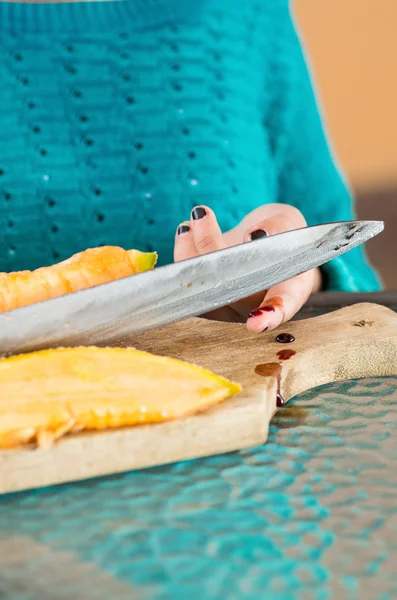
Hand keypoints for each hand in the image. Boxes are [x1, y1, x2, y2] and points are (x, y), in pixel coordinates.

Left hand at [174, 203, 321, 332]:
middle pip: (232, 289)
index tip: (256, 323)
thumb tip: (254, 236)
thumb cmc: (284, 235)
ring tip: (195, 218)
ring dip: (191, 252)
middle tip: (203, 216)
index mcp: (289, 290)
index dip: (270, 315)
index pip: (283, 305)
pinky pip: (191, 283)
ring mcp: (230, 306)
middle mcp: (257, 304)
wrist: (266, 244)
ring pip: (205, 288)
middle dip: (211, 250)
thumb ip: (279, 227)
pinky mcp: (208, 298)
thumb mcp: (290, 221)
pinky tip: (186, 231)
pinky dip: (184, 254)